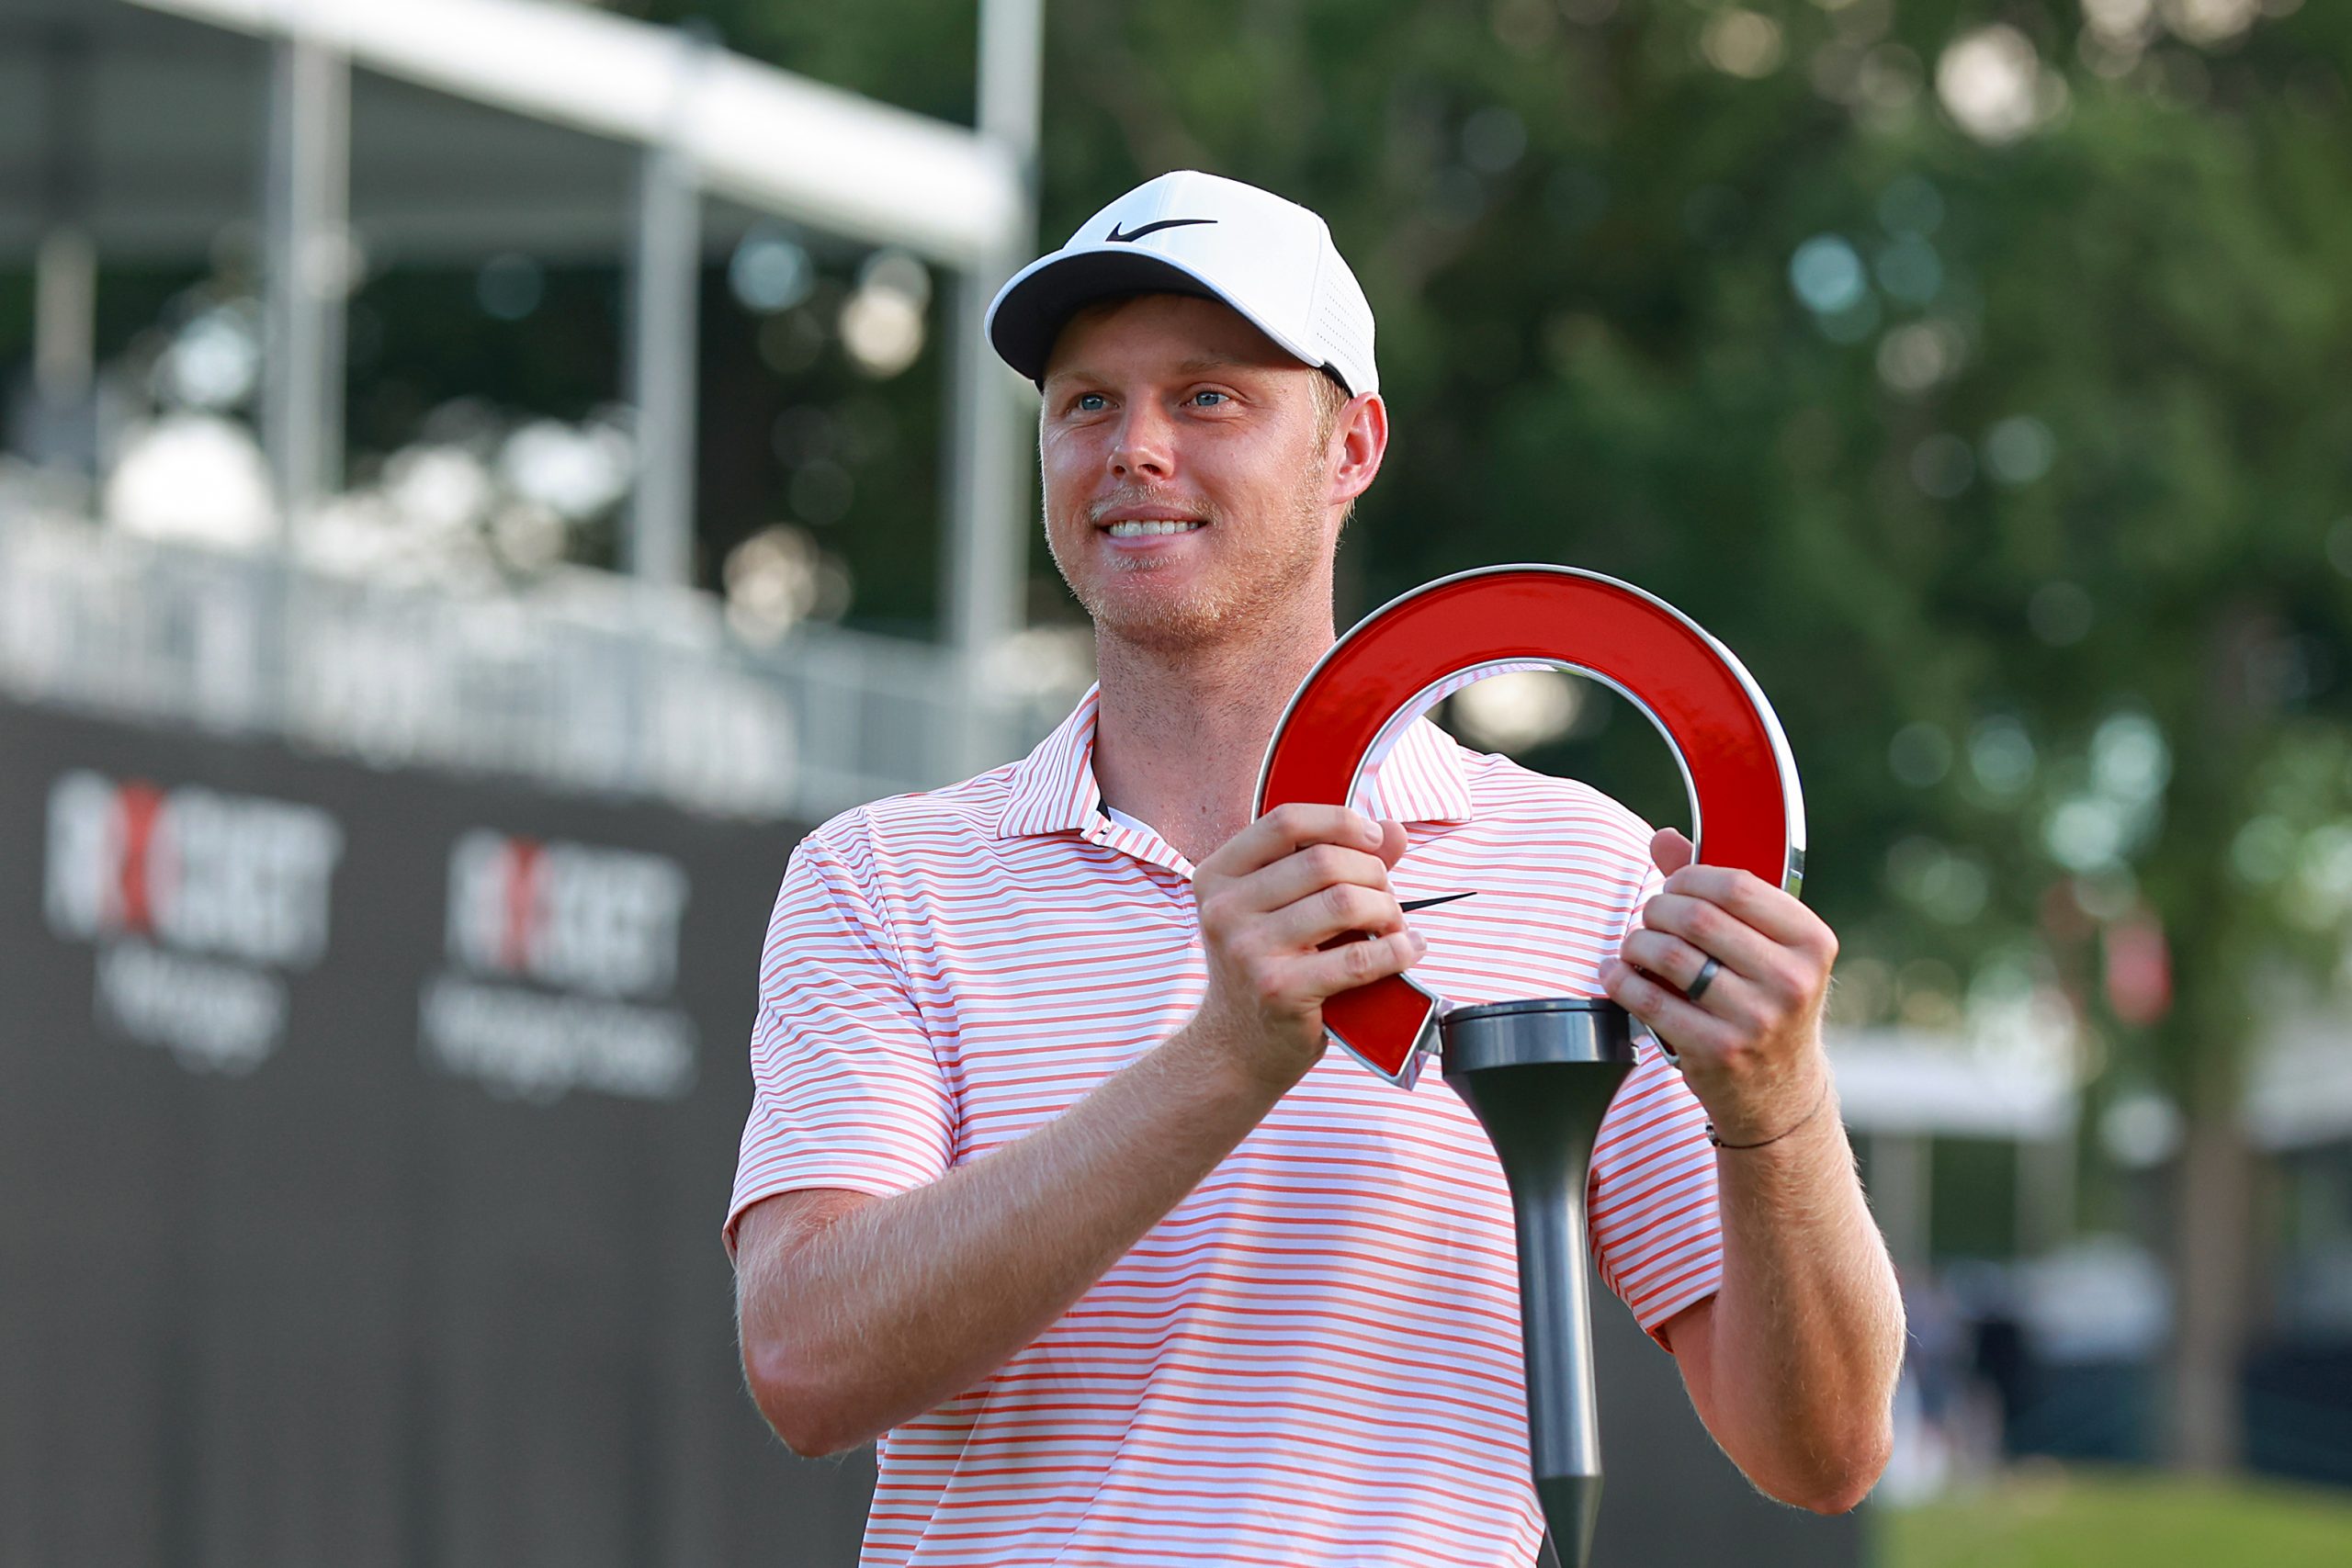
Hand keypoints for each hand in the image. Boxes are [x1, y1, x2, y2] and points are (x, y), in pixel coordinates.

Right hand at [1189, 803, 1420, 1090]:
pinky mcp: (1280, 990)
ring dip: (1387, 911)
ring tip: (1393, 927)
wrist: (1234, 1050)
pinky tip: (1408, 950)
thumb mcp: (1278, 909)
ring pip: (1345, 902)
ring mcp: (1249, 951)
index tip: (1372, 838)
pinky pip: (1359, 958)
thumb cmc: (1264, 970)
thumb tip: (1392, 831)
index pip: (1285, 822)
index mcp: (1218, 877)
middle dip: (1373, 874)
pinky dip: (1397, 950)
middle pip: (1324, 860)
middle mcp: (1225, 909)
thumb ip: (1331, 862)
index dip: (1339, 822)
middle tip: (1385, 899)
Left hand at [1602, 828, 1836, 1145]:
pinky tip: (1617, 974)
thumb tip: (1663, 838)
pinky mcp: (1718, 1051)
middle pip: (1697, 916)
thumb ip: (1717, 891)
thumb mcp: (1764, 947)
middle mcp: (1791, 980)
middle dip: (1658, 910)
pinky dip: (1622, 980)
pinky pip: (1650, 999)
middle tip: (1650, 919)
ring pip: (1669, 954)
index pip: (1736, 884)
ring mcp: (1756, 1019)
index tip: (1673, 887)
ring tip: (1634, 948)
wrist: (1781, 1092)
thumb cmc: (1766, 1003)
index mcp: (1812, 942)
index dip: (1689, 877)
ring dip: (1636, 944)